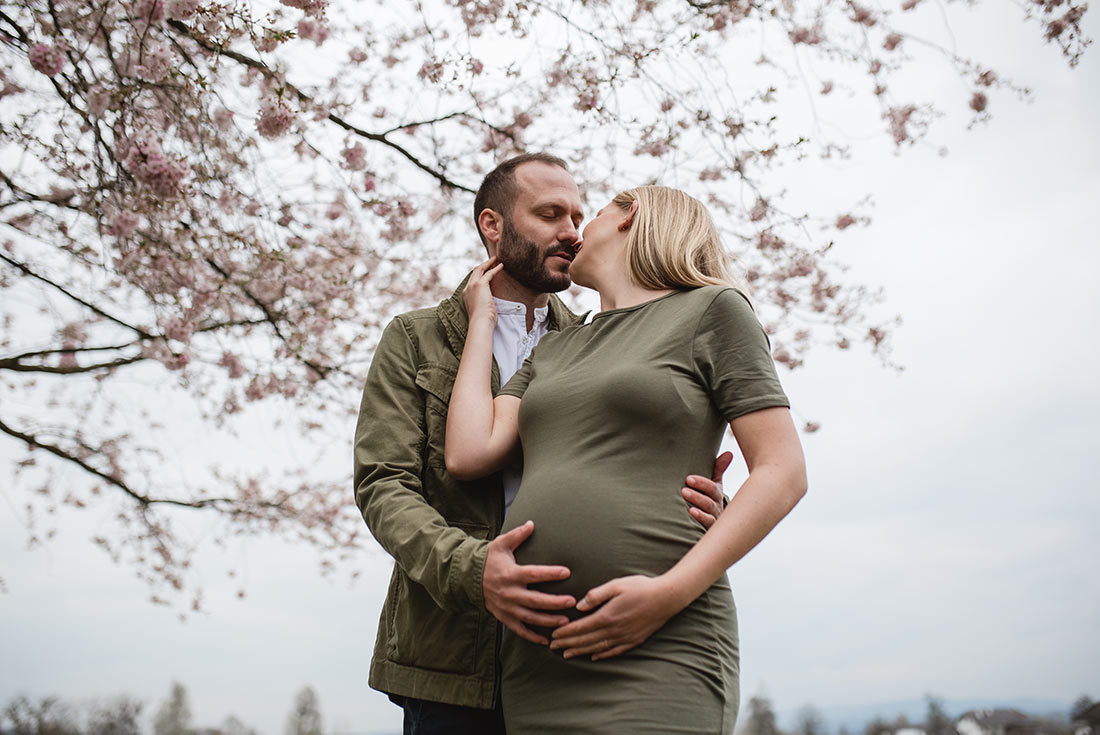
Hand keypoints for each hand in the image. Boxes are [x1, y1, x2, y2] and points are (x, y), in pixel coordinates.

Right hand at [462, 256, 503, 327]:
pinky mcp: (480, 285)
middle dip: (483, 265)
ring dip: (488, 263)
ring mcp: (472, 286)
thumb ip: (484, 302)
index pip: (472, 280)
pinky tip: (501, 265)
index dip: (480, 274)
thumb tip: (490, 303)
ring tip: (496, 259)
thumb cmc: (483, 321)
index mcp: (467, 294)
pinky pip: (489, 273)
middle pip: (475, 272)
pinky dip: (495, 268)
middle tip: (492, 260)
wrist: (480, 323)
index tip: (487, 270)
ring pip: (480, 269)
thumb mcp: (482, 309)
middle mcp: (468, 288)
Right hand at [482, 521, 575, 644]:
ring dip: (549, 621)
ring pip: (531, 617)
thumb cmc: (489, 559)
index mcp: (511, 574)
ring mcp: (507, 607)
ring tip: (566, 621)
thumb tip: (532, 523)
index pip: (534, 574)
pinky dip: (533, 637)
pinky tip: (547, 639)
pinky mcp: (504, 617)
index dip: (551, 573)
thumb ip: (517, 535)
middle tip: (572, 601)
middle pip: (536, 600)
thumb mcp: (501, 544)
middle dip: (555, 602)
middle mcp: (509, 593)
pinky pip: (520, 630)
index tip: (567, 572)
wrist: (468, 578)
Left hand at [549, 574, 677, 660]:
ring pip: (597, 648)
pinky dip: (601, 655)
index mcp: (607, 616)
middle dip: (568, 644)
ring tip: (567, 655)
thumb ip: (596, 595)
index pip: (581, 628)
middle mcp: (614, 630)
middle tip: (552, 648)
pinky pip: (614, 651)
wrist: (667, 598)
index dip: (566, 633)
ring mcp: (624, 637)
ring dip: (580, 651)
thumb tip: (579, 605)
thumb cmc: (641, 587)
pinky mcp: (634, 640)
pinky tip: (593, 657)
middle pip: (586, 640)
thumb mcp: (616, 585)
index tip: (553, 636)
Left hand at [682, 450, 732, 529]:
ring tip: (687, 503)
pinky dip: (700, 519)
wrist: (719, 524)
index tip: (688, 479)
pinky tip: (691, 514)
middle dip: (697, 495)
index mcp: (716, 494)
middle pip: (709, 501)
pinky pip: (707, 525)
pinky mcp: (710, 529)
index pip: (712, 488)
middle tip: (684, 490)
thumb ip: (718, 469)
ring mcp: (715, 519)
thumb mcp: (715, 485)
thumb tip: (729, 453)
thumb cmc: (711, 499)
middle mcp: (717, 507)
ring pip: (708, 513)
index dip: (702, 483)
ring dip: (698, 506)